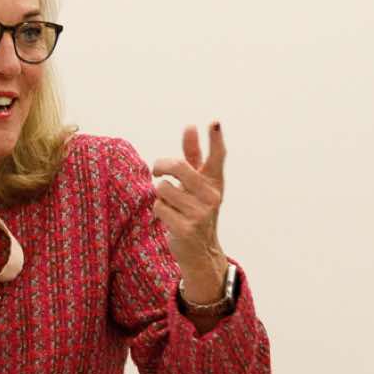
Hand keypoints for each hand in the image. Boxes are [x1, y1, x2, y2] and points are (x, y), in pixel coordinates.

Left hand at [151, 123, 228, 295]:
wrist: (200, 250)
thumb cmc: (195, 209)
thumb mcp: (197, 184)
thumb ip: (192, 156)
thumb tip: (190, 126)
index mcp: (216, 182)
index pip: (217, 157)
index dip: (215, 139)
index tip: (214, 123)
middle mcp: (212, 196)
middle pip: (179, 167)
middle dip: (161, 165)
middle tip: (156, 169)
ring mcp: (201, 213)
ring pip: (163, 188)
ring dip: (160, 194)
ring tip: (170, 203)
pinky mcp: (186, 228)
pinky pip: (159, 206)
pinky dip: (159, 210)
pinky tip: (170, 218)